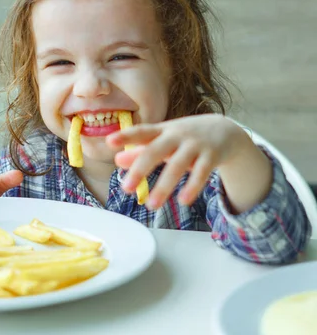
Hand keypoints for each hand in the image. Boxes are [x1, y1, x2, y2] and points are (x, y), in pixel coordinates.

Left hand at [106, 114, 244, 209]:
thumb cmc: (186, 137)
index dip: (126, 136)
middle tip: (126, 188)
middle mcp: (177, 136)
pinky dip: (192, 186)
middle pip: (156, 150)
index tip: (109, 141)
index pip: (142, 131)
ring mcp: (195, 145)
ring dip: (164, 185)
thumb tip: (117, 161)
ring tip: (152, 205)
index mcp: (163, 131)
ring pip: (178, 165)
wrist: (225, 130)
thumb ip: (140, 150)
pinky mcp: (211, 156)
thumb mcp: (164, 140)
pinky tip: (183, 201)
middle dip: (141, 168)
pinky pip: (201, 173)